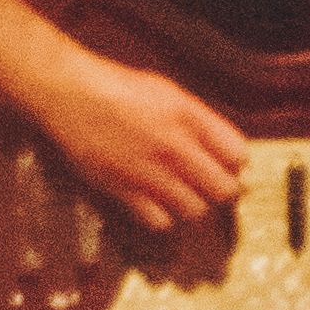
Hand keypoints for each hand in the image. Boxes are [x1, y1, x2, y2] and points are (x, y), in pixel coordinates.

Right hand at [28, 48, 253, 231]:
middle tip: (207, 184)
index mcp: (190, 117)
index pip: (239, 155)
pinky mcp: (125, 191)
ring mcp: (150, 172)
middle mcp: (175, 147)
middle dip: (220, 189)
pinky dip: (163, 217)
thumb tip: (224, 149)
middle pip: (224, 190)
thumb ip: (199, 120)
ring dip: (192, 205)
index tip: (223, 162)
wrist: (70, 95)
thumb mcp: (168, 91)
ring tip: (180, 193)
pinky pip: (161, 222)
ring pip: (196, 211)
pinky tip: (155, 201)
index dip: (233, 162)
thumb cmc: (118, 87)